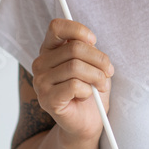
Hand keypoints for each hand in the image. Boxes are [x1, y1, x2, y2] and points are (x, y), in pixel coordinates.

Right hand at [31, 18, 113, 141]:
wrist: (87, 121)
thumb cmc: (90, 89)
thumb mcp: (91, 63)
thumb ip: (87, 48)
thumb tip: (89, 41)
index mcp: (50, 50)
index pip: (56, 27)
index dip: (78, 30)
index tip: (94, 41)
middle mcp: (40, 64)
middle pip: (74, 48)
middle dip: (99, 59)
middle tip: (108, 72)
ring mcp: (40, 82)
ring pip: (76, 67)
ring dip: (97, 76)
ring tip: (101, 85)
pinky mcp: (47, 99)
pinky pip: (74, 85)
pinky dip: (88, 90)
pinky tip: (86, 95)